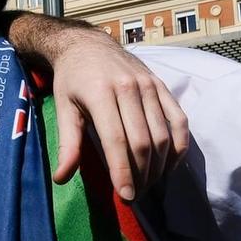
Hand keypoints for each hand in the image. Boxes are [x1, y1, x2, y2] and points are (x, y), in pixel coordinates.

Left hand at [49, 36, 189, 203]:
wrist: (88, 44)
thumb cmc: (72, 79)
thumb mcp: (63, 108)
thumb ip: (67, 144)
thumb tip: (61, 178)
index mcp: (100, 93)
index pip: (117, 140)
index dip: (123, 171)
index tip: (126, 196)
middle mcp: (129, 88)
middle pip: (143, 142)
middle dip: (141, 175)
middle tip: (134, 196)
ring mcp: (150, 86)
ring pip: (163, 135)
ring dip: (159, 166)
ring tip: (148, 185)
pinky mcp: (162, 86)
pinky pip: (179, 121)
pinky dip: (178, 147)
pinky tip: (169, 166)